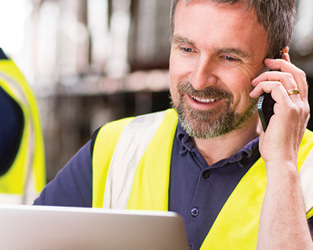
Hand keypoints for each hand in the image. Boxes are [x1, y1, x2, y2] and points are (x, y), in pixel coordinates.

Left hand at [249, 49, 309, 164]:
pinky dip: (263, 86)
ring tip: (254, 82)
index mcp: (300, 106)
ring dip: (267, 75)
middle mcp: (302, 104)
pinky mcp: (288, 110)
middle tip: (265, 61)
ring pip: (286, 78)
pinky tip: (254, 93)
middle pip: (296, 73)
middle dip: (280, 62)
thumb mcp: (272, 123)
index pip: (298, 79)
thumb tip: (260, 100)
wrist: (280, 160)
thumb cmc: (275, 145)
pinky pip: (276, 88)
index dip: (289, 65)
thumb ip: (271, 109)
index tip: (278, 57)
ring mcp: (297, 107)